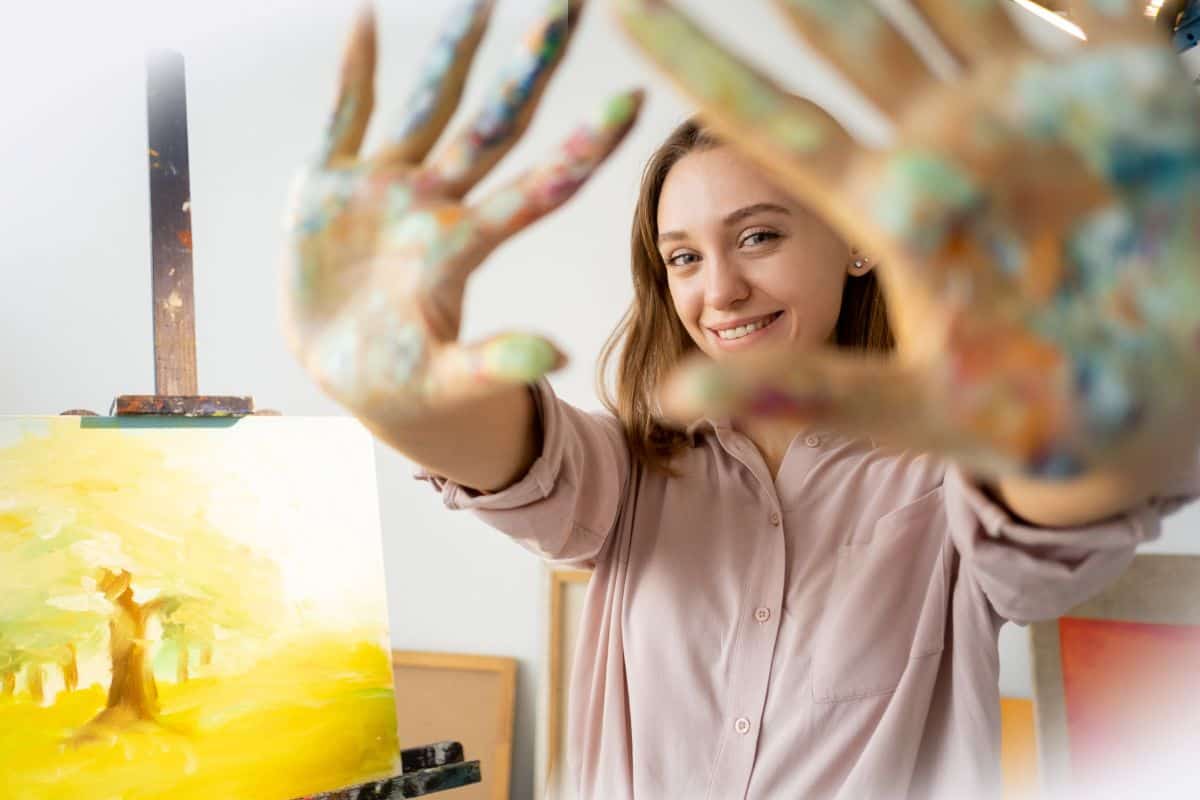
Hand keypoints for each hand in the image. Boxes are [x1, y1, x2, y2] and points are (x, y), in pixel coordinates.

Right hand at [283, 0, 641, 418]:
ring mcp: (384, 189)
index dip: (581, 149)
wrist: (347, 375)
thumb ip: (496, 364)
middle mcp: (434, 205)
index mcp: (462, 249)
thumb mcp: (452, 382)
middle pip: (492, 124)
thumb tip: (558, 357)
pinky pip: (344, 116)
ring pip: (426, 105)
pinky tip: (365, 17)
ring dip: (452, 50)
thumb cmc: (410, 384)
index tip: (634, 104)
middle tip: (571, 4)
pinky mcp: (328, 187)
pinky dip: (353, 71)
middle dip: (530, 66)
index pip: (537, 189)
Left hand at [614, 0, 1199, 480]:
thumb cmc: (1038, 412)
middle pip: (852, 41)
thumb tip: (674, 400)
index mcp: (890, 210)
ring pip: (951, 2)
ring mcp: (1029, 112)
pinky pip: (1079, 3)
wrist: (1164, 405)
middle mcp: (946, 145)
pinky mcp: (1119, 93)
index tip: (623, 10)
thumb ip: (806, 392)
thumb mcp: (916, 409)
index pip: (773, 125)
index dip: (700, 67)